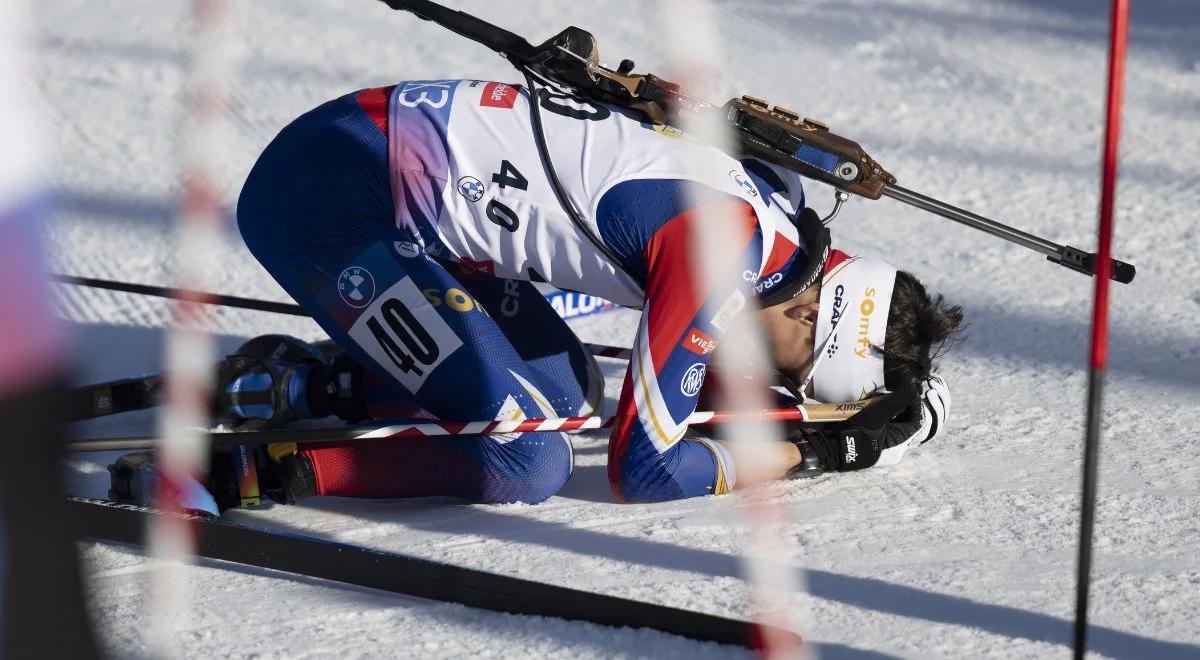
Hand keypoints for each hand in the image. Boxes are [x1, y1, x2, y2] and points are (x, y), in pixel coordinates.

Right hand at [786, 376, 950, 476]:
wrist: (829, 448)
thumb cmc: (857, 432)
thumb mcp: (877, 414)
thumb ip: (896, 402)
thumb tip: (914, 390)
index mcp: (899, 443)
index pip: (916, 421)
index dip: (914, 404)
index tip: (908, 389)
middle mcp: (893, 448)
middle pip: (903, 422)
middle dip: (899, 406)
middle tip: (891, 392)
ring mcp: (879, 447)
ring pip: (890, 425)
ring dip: (886, 411)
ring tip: (878, 399)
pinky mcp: (867, 445)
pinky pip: (878, 429)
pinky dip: (876, 418)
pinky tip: (868, 408)